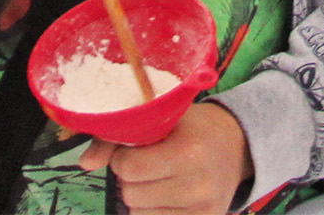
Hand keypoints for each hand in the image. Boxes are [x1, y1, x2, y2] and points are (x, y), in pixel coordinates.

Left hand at [79, 102, 249, 214]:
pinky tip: (166, 197)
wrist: (238, 146)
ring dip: (141, 198)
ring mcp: (203, 210)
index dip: (123, 158)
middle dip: (130, 179)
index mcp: (188, 152)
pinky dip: (153, 212)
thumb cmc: (192, 127)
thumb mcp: (161, 118)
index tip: (135, 148)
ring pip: (139, 214)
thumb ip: (117, 138)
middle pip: (131, 194)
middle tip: (148, 164)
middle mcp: (198, 185)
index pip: (128, 168)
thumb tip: (84, 164)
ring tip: (159, 179)